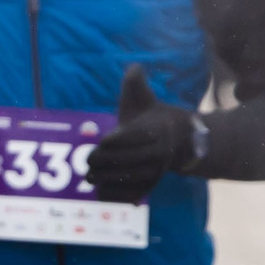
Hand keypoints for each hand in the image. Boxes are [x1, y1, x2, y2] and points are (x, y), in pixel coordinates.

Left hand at [85, 65, 196, 202]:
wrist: (177, 142)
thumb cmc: (150, 117)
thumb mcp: (144, 98)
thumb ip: (135, 83)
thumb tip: (134, 67)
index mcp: (156, 130)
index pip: (134, 137)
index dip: (116, 140)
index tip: (103, 140)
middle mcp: (159, 153)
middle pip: (129, 160)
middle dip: (105, 162)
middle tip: (87, 162)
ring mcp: (156, 172)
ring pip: (131, 180)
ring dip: (108, 180)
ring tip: (90, 178)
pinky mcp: (151, 186)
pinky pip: (133, 195)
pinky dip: (117, 196)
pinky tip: (100, 193)